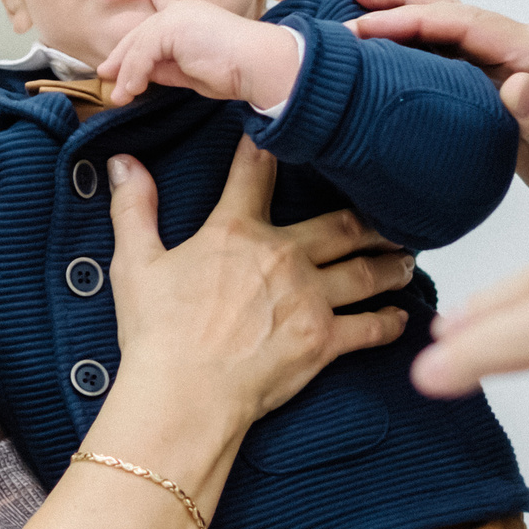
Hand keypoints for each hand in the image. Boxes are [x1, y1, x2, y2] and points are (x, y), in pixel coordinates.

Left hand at [96, 0, 301, 109]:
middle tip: (107, 74)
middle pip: (142, 33)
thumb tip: (144, 76)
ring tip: (119, 96)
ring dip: (126, 74)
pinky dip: (134, 75)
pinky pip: (142, 54)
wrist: (258, 64)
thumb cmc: (238, 71)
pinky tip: (132, 91)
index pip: (164, 12)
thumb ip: (169, 68)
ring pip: (139, 45)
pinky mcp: (171, 28)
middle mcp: (183, 11)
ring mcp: (176, 17)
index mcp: (193, 16)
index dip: (151, 13)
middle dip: (122, 56)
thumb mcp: (193, 72)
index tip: (148, 1)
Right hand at [107, 137, 413, 424]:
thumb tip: (123, 164)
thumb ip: (134, 209)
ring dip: (390, 263)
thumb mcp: (134, 265)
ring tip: (405, 258)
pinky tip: (401, 317)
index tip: (285, 134)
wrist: (183, 394)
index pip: (256, 173)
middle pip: (340, 225)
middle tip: (390, 213)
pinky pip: (370, 326)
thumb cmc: (158, 335)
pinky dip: (390, 322)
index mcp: (236, 232)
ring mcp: (309, 298)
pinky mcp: (324, 341)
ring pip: (366, 271)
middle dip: (369, 218)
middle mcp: (283, 256)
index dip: (269, 149)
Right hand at [345, 0, 528, 214]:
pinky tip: (385, 48)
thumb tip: (514, 86)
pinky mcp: (496, 84)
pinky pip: (449, 56)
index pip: (466, 24)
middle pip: (451, 12)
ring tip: (354, 4)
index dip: (414, 21)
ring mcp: (507, 63)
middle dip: (399, 0)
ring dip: (402, 15)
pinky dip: (413, 46)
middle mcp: (520, 47)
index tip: (368, 27)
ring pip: (446, 29)